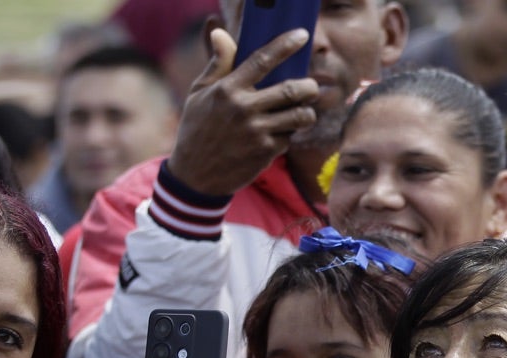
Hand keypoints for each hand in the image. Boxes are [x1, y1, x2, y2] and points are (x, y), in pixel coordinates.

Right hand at [166, 27, 318, 196]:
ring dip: (307, 113)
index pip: (262, 60)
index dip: (285, 45)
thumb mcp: (199, 93)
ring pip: (299, 116)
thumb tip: (221, 32)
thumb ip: (217, 64)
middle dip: (308, 87)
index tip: (302, 36)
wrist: (196, 175)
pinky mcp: (266, 152)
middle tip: (311, 88)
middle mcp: (244, 108)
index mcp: (228, 89)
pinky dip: (289, 135)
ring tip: (302, 112)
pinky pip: (290, 138)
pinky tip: (280, 135)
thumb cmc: (197, 128)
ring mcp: (257, 131)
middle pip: (291, 90)